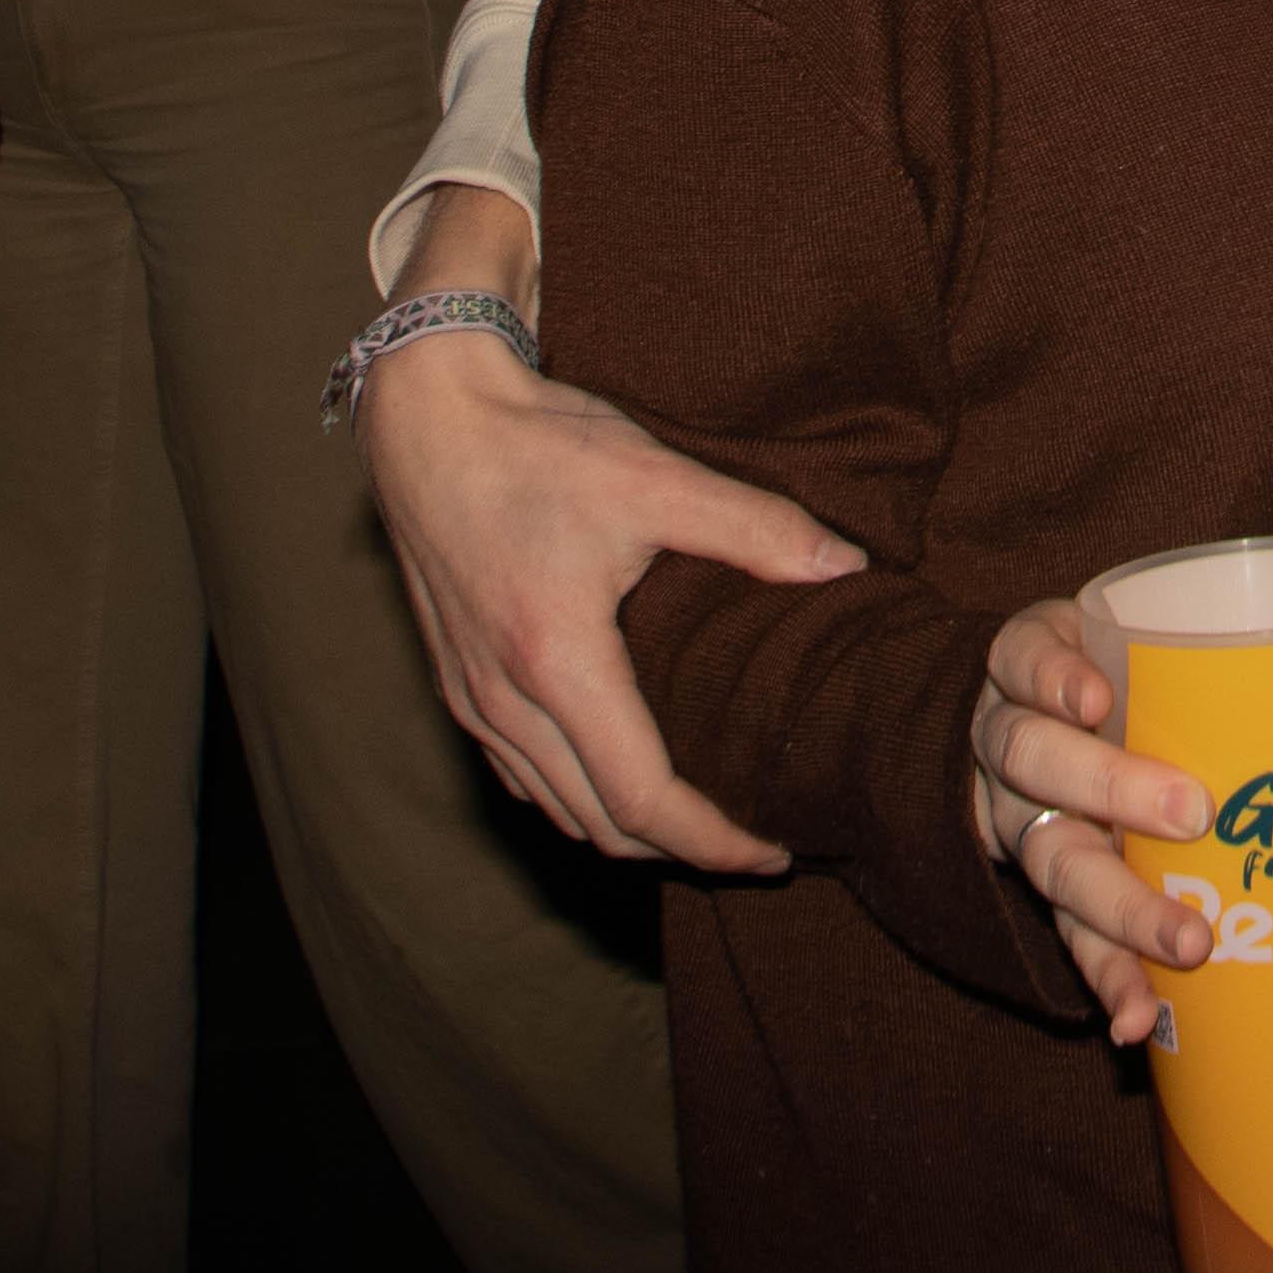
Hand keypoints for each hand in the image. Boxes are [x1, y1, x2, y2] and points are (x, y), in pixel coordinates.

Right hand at [357, 211, 859, 871]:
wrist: (426, 419)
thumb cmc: (539, 445)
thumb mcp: (656, 477)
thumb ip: (757, 527)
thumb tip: (846, 569)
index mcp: (557, 662)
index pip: (642, 800)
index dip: (714, 842)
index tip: (775, 852)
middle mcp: (504, 701)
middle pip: (599, 826)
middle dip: (680, 852)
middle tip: (756, 844)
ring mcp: (471, 699)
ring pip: (555, 809)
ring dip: (627, 831)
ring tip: (703, 819)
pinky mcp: (457, 684)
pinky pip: (521, 777)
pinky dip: (577, 799)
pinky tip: (621, 779)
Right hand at [969, 600, 1211, 1046]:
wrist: (1020, 732)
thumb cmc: (1110, 676)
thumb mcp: (1125, 642)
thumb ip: (1202, 655)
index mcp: (1031, 671)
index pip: (1025, 659)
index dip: (1053, 679)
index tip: (1098, 699)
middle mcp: (1013, 746)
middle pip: (1038, 762)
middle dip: (1112, 789)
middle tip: (1193, 814)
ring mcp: (1021, 824)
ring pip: (1055, 862)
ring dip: (1124, 907)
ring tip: (1188, 942)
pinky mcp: (1044, 894)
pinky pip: (1067, 937)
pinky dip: (1105, 979)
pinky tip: (1138, 1021)